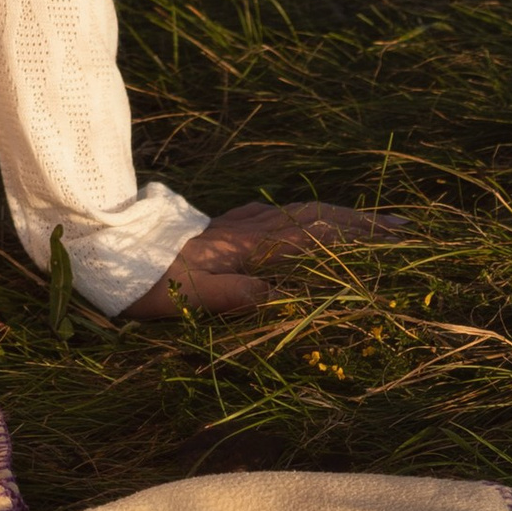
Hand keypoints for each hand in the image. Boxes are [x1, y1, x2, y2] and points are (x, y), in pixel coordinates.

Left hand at [129, 200, 404, 318]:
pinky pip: (281, 216)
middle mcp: (251, 227)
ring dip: (340, 216)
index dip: (360, 236)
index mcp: (250, 244)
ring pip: (301, 213)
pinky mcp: (226, 225)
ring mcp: (239, 222)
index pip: (318, 235)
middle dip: (362, 221)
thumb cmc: (147, 280)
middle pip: (318, 217)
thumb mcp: (189, 297)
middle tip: (404, 226)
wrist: (107, 248)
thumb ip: (233, 295)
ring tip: (372, 223)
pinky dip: (309, 217)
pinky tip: (310, 224)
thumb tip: (279, 295)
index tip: (400, 237)